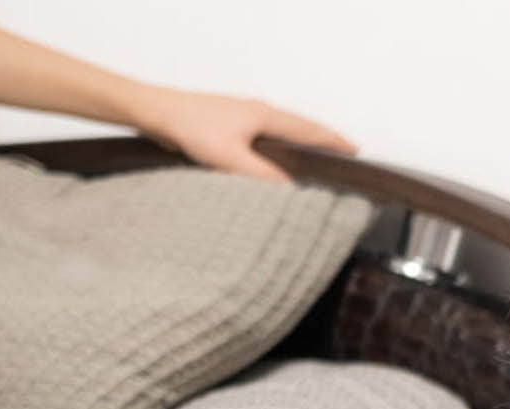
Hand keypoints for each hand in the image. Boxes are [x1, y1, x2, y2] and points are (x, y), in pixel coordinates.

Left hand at [131, 85, 356, 182]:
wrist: (155, 112)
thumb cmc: (188, 126)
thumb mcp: (231, 158)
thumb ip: (264, 177)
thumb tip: (293, 195)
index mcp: (265, 115)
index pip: (309, 130)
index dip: (333, 142)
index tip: (355, 151)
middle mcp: (257, 112)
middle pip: (300, 128)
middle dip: (323, 142)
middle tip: (341, 157)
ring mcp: (243, 118)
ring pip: (282, 132)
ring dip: (301, 144)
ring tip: (314, 162)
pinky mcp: (229, 127)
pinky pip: (265, 138)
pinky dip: (280, 148)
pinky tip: (276, 162)